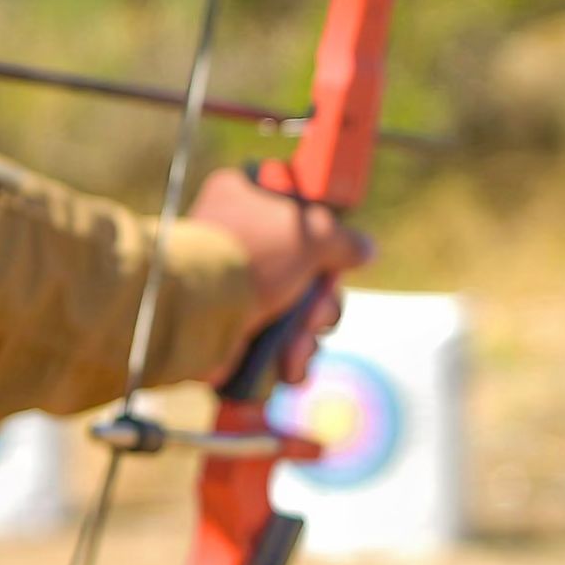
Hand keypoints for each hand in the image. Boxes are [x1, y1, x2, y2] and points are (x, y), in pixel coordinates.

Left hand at [189, 166, 371, 372]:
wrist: (198, 312)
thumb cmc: (251, 256)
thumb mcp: (310, 234)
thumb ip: (343, 240)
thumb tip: (366, 249)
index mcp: (245, 202)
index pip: (300, 218)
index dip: (323, 243)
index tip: (329, 259)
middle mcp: (240, 245)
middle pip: (308, 277)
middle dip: (322, 304)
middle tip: (314, 312)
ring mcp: (236, 292)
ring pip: (297, 318)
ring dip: (307, 337)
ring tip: (295, 343)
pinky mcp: (234, 334)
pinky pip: (278, 348)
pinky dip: (288, 360)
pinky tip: (287, 362)